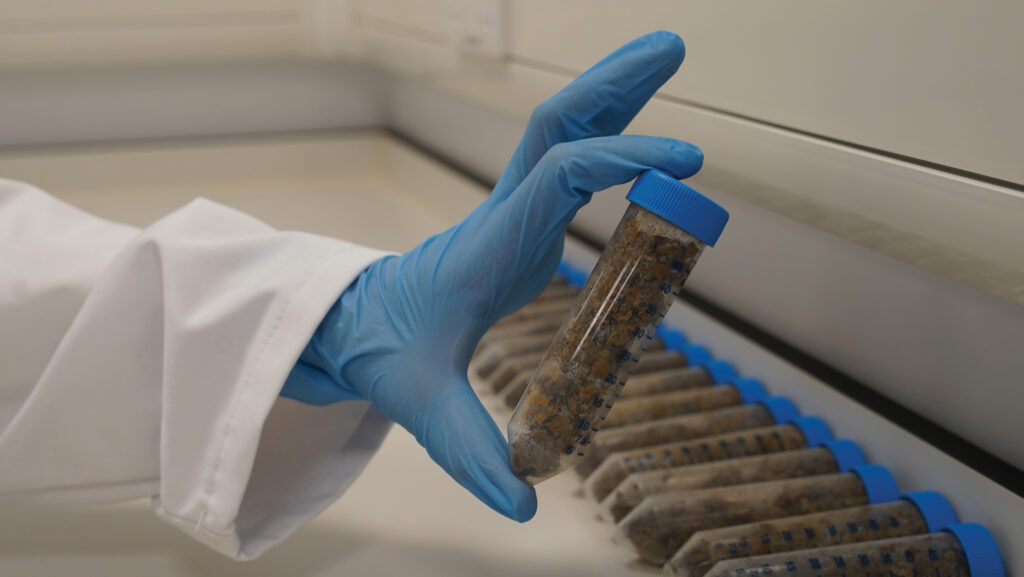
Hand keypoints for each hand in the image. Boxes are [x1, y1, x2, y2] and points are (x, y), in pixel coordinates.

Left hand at [281, 31, 703, 520]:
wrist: (357, 325)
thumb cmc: (388, 353)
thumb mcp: (424, 405)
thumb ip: (471, 453)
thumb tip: (523, 509)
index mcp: (491, 245)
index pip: (558, 177)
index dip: (618, 159)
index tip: (681, 164)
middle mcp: (506, 212)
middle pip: (558, 124)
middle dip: (615, 84)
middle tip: (671, 46)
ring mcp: (514, 211)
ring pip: (563, 131)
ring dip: (614, 93)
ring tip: (665, 55)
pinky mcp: (524, 222)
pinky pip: (570, 164)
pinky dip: (609, 136)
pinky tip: (641, 133)